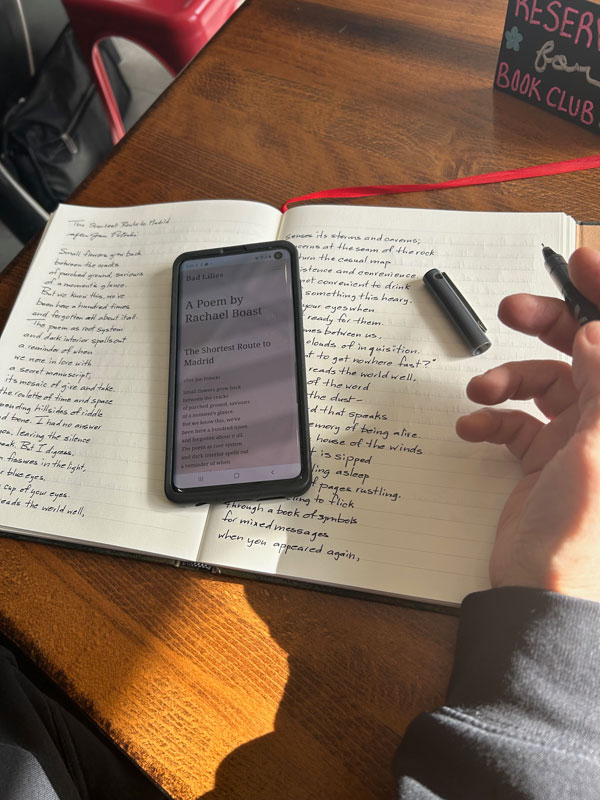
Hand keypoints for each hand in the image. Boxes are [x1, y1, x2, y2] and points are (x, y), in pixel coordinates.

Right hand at [456, 247, 599, 601]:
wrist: (540, 590)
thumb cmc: (578, 535)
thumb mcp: (594, 450)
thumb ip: (599, 387)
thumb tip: (595, 331)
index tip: (577, 261)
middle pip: (585, 348)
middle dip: (548, 324)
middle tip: (513, 308)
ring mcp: (576, 436)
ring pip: (544, 380)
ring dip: (508, 377)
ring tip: (483, 390)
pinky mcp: (543, 454)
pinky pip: (516, 418)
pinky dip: (493, 415)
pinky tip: (475, 425)